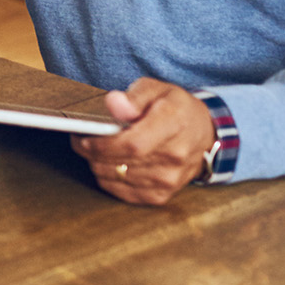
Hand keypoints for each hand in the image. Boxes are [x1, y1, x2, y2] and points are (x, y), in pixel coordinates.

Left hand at [71, 78, 216, 205]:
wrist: (202, 134)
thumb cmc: (174, 108)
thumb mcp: (155, 89)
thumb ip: (133, 96)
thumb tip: (113, 104)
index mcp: (174, 124)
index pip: (133, 144)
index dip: (103, 144)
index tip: (84, 136)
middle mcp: (174, 156)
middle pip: (120, 162)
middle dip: (92, 151)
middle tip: (82, 138)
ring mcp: (169, 180)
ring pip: (115, 177)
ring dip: (97, 163)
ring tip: (94, 148)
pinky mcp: (161, 195)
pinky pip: (121, 192)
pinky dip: (108, 178)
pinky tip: (108, 163)